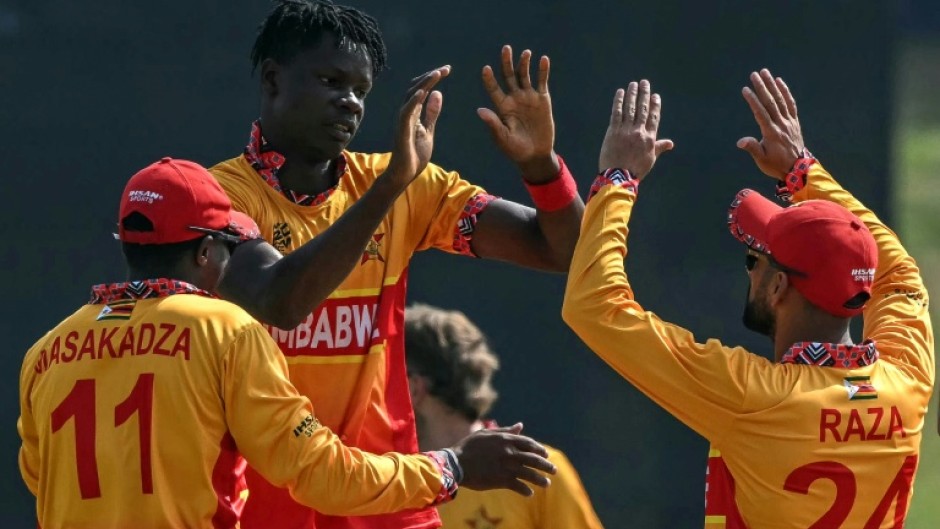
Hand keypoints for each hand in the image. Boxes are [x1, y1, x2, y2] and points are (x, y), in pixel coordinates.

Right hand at [385, 66, 449, 187]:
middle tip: (445, 68)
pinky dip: (414, 101)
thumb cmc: (414, 154)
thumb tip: (437, 93)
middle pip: (415, 88)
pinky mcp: (402, 130)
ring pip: (411, 96)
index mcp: (413, 112)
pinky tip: (423, 92)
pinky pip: (406, 112)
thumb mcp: (428, 130)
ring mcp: (402, 121)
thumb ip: (431, 113)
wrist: (405, 174)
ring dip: (424, 84)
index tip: (446, 69)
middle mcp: (406, 113)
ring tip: (436, 74)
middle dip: (430, 77)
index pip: (422, 89)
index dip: (432, 78)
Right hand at [451, 423, 555, 495]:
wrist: (456, 463)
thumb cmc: (469, 446)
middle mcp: (510, 452)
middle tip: (554, 470)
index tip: (546, 454)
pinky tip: (530, 493)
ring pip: (529, 474)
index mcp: (506, 439)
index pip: (529, 443)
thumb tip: (520, 426)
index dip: (539, 449)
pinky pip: (518, 486)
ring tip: (547, 484)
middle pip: (534, 459)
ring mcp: (507, 467)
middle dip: (546, 465)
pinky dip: (525, 490)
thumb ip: (505, 430)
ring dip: (540, 479)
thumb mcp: (486, 434)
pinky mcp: (502, 480)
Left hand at [478, 46, 558, 182]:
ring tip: (525, 53)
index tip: (485, 69)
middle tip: (506, 48)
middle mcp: (514, 98)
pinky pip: (542, 82)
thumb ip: (493, 123)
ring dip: (524, 63)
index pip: (493, 89)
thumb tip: (479, 110)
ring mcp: (528, 97)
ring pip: (525, 76)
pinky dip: (542, 71)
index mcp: (502, 106)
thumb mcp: (502, 138)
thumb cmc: (515, 149)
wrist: (535, 154)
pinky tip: (543, 60)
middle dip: (507, 62)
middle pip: (509, 76)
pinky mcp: (542, 99)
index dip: (489, 79)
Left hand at [598, 80, 673, 179]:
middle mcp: (639, 132)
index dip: (655, 105)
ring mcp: (626, 130)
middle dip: (644, 94)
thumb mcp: (650, 159)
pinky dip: (618, 101)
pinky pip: (617, 113)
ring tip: (633, 84)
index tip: (655, 95)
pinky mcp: (613, 131)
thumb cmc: (635, 170)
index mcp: (650, 138)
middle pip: (643, 109)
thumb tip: (671, 143)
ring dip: (632, 94)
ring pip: (630, 108)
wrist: (618, 177)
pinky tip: (620, 92)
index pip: (654, 117)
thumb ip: (659, 148)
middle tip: (644, 82)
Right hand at [737, 69, 805, 179]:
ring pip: (781, 100)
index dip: (753, 100)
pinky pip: (790, 104)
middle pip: (771, 102)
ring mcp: (789, 122)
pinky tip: (780, 82)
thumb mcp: (762, 160)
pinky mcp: (794, 121)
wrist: (797, 168)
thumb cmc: (776, 165)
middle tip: (754, 74)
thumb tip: (740, 142)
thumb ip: (752, 148)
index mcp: (771, 133)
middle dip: (762, 87)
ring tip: (765, 73)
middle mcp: (781, 124)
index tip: (745, 89)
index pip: (760, 113)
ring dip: (772, 85)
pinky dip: (786, 92)